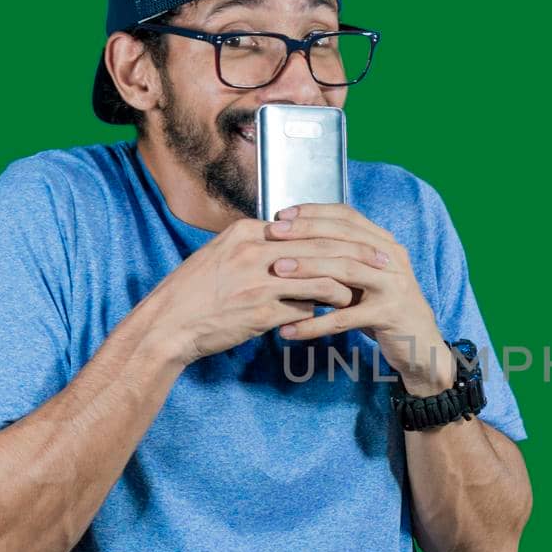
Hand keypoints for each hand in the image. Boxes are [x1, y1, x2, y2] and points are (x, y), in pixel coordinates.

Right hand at [148, 215, 389, 366]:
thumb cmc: (195, 293)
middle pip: (321, 247)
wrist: (167, 325)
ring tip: (360, 296)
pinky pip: (305, 307)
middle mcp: (254, 250)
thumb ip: (257, 248)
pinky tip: (334, 317)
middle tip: (383, 263)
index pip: (306, 226)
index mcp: (247, 231)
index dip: (339, 234)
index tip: (364, 240)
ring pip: (320, 277)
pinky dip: (322, 312)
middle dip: (358, 255)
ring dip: (345, 288)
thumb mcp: (224, 256)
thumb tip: (294, 250)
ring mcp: (258, 280)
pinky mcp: (261, 311)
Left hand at [264, 203, 453, 393]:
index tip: (281, 216)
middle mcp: (392, 258)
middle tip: (271, 236)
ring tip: (276, 271)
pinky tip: (289, 330)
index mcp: (384, 243)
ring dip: (308, 268)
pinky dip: (315, 324)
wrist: (421, 344)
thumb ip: (342, 257)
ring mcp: (393, 286)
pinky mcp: (389, 315)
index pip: (347, 216)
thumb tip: (295, 241)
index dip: (314, 212)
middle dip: (304, 234)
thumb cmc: (383, 308)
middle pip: (343, 238)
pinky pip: (345, 318)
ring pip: (346, 270)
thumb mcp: (367, 276)